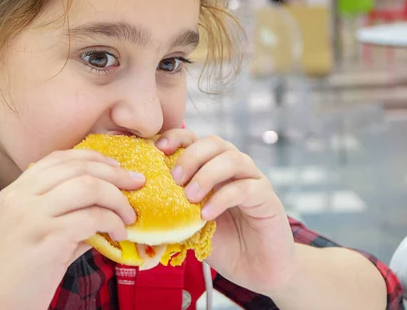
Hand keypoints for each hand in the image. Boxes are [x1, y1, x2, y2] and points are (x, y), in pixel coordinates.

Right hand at [0, 149, 144, 309]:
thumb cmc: (16, 272)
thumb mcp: (34, 231)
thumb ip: (65, 214)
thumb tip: (107, 207)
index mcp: (17, 190)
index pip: (60, 158)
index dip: (94, 158)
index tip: (117, 168)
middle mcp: (22, 196)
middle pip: (78, 168)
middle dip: (114, 173)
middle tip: (137, 182)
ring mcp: (32, 215)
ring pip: (88, 187)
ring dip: (117, 198)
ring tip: (129, 215)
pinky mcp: (47, 237)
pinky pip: (91, 218)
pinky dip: (112, 223)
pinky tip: (118, 234)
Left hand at [156, 129, 295, 295]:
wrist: (256, 269)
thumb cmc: (222, 243)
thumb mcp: (190, 225)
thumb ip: (171, 210)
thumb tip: (139, 205)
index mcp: (212, 166)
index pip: (195, 139)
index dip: (176, 137)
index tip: (158, 149)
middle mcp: (234, 167)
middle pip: (214, 142)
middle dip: (190, 155)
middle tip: (174, 179)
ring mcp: (253, 180)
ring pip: (232, 158)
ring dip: (206, 174)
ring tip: (190, 197)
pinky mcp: (267, 198)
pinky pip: (245, 188)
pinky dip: (222, 198)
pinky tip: (206, 215)